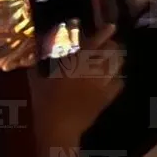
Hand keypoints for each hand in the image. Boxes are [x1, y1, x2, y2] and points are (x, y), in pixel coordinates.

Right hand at [29, 23, 123, 153]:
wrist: (58, 130)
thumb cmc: (44, 105)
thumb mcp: (37, 82)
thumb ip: (38, 67)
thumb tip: (37, 56)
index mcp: (73, 66)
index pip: (92, 45)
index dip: (103, 34)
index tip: (111, 26)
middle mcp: (91, 72)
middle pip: (110, 53)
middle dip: (112, 46)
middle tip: (110, 44)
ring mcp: (101, 84)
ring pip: (117, 65)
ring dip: (117, 59)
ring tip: (115, 57)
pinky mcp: (107, 97)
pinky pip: (119, 83)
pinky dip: (118, 78)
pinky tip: (113, 78)